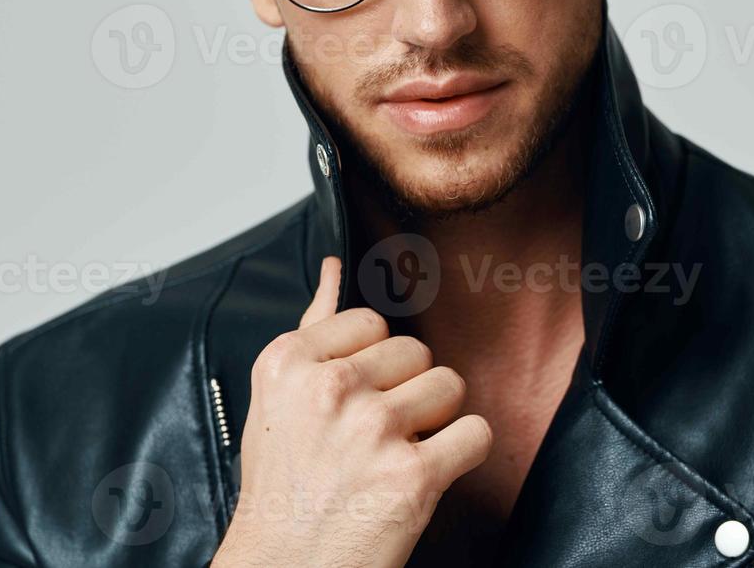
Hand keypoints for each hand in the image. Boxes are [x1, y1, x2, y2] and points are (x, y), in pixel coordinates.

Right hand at [211, 256, 491, 567]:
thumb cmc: (283, 487)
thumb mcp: (278, 398)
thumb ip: (314, 328)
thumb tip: (333, 267)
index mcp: (290, 360)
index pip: (372, 322)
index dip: (373, 365)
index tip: (354, 400)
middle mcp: (330, 387)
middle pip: (415, 351)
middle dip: (407, 391)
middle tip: (373, 436)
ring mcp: (373, 429)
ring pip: (449, 385)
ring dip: (435, 421)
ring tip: (397, 453)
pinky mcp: (413, 474)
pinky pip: (475, 433)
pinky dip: (462, 454)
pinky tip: (428, 473)